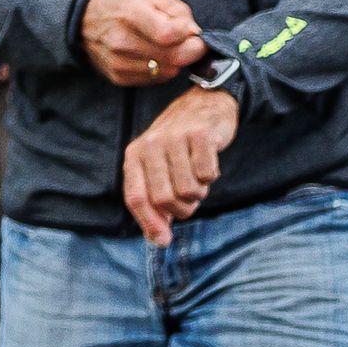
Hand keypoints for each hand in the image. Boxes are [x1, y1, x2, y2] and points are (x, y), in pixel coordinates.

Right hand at [82, 0, 207, 86]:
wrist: (84, 18)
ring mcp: (118, 62)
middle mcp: (121, 41)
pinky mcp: (118, 76)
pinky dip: (162, 69)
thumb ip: (178, 10)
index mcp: (129, 13)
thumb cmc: (122, 2)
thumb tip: (194, 33)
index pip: (169, 35)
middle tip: (187, 41)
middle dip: (189, 50)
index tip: (192, 32)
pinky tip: (154, 55)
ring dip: (175, 60)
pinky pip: (155, 80)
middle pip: (172, 57)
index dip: (189, 36)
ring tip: (166, 46)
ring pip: (168, 71)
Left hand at [117, 85, 236, 245]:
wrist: (204, 105)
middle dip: (183, 208)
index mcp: (135, 156)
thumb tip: (160, 241)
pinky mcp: (200, 135)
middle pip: (165, 200)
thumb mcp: (158, 169)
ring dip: (200, 192)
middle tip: (190, 198)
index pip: (136, 198)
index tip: (164, 241)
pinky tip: (208, 161)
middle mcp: (151, 146)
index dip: (149, 223)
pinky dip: (212, 175)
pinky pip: (208, 175)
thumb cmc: (179, 146)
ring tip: (199, 177)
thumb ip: (155, 203)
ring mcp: (175, 139)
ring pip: (189, 190)